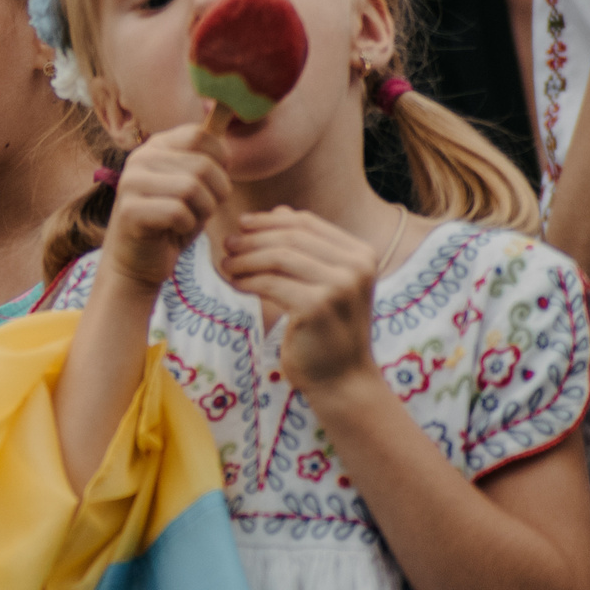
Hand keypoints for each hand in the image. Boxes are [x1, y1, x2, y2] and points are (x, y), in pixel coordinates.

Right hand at [102, 126, 229, 292]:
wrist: (137, 261)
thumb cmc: (171, 222)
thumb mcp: (192, 184)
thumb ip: (204, 159)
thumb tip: (225, 130)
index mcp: (155, 146)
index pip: (200, 134)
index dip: (220, 159)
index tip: (215, 182)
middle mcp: (140, 158)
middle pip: (202, 165)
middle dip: (216, 193)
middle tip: (204, 209)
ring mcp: (131, 182)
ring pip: (192, 188)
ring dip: (202, 211)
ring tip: (189, 219)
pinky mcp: (129, 210)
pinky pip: (178, 212)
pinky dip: (186, 226)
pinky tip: (173, 230)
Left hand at [222, 209, 385, 395]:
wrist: (342, 379)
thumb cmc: (329, 330)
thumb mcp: (327, 282)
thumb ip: (308, 248)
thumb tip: (278, 210)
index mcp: (362, 254)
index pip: (308, 223)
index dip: (271, 220)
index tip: (243, 224)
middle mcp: (357, 266)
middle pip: (291, 236)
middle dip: (254, 237)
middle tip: (228, 244)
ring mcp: (339, 286)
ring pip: (278, 257)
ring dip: (246, 258)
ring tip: (227, 264)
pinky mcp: (316, 306)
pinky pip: (271, 283)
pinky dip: (248, 281)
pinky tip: (236, 284)